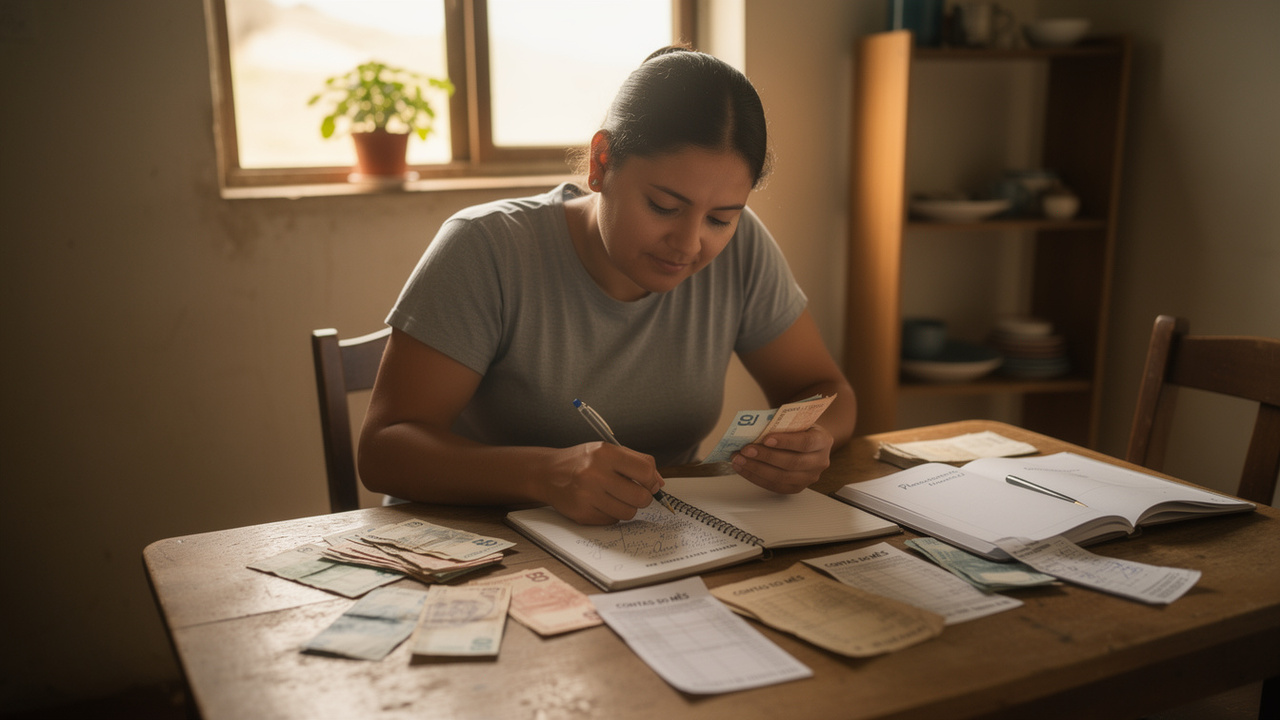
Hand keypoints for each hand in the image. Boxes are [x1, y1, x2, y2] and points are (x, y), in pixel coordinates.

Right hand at [542, 442, 664, 524]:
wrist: (548, 473)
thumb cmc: (583, 461)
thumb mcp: (608, 451)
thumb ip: (637, 462)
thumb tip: (659, 483)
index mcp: (605, 454)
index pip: (645, 471)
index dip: (652, 481)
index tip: (650, 484)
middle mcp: (595, 474)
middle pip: (640, 497)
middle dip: (643, 498)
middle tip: (634, 493)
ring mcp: (587, 496)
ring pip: (628, 513)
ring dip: (627, 507)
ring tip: (615, 497)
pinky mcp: (582, 514)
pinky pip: (613, 521)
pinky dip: (612, 514)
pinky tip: (601, 503)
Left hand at [730, 425, 832, 493]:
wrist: (808, 440)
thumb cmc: (799, 428)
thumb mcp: (796, 421)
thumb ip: (782, 424)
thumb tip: (754, 429)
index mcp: (822, 441)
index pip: (805, 443)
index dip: (786, 442)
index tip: (766, 438)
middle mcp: (819, 462)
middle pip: (792, 463)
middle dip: (766, 456)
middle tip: (746, 450)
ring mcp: (809, 478)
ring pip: (781, 477)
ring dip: (757, 469)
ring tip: (739, 460)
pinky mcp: (796, 488)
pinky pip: (775, 486)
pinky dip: (756, 478)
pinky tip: (744, 469)